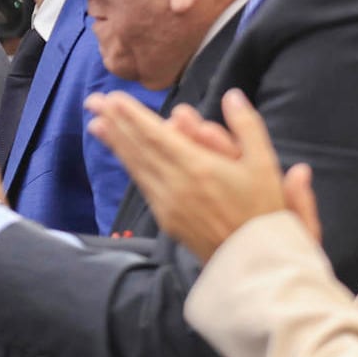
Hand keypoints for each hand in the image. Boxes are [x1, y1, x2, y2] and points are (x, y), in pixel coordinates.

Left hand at [87, 89, 312, 258]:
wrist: (253, 261)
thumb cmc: (263, 211)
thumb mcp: (265, 164)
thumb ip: (246, 126)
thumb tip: (232, 95)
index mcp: (198, 168)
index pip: (156, 135)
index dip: (132, 116)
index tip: (114, 98)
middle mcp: (176, 185)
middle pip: (138, 148)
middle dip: (115, 122)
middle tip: (93, 102)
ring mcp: (167, 204)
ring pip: (136, 167)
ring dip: (115, 143)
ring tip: (96, 124)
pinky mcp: (166, 218)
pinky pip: (143, 184)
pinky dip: (129, 165)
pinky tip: (122, 154)